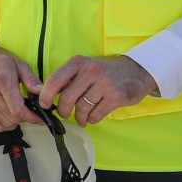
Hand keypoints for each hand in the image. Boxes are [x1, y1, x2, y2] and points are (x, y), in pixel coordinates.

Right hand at [0, 39, 42, 131]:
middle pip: (12, 118)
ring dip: (16, 122)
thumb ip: (31, 79)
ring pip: (4, 124)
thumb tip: (43, 93)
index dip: (32, 117)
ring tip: (20, 113)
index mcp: (2, 81)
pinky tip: (9, 116)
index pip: (18, 109)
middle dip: (26, 119)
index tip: (40, 118)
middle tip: (32, 112)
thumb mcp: (19, 64)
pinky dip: (5, 125)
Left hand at [38, 55, 158, 125]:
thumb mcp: (85, 67)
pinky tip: (92, 117)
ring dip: (79, 117)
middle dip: (63, 110)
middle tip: (65, 114)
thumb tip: (46, 94)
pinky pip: (97, 114)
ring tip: (81, 119)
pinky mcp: (116, 96)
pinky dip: (92, 119)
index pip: (55, 80)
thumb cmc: (104, 71)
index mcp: (78, 63)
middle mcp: (90, 71)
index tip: (44, 105)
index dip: (46, 95)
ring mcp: (105, 84)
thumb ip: (68, 78)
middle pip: (68, 97)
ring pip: (82, 108)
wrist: (137, 70)